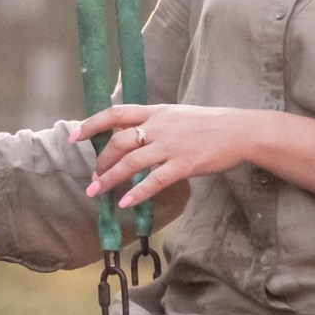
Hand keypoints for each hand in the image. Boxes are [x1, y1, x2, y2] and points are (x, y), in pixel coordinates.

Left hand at [75, 103, 258, 210]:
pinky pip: (155, 180)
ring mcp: (171, 145)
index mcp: (156, 111)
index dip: (91, 124)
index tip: (73, 137)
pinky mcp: (185, 164)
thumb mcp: (175, 115)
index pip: (116, 113)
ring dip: (110, 178)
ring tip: (96, 192)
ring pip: (132, 162)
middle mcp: (159, 126)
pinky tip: (125, 203)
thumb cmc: (208, 124)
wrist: (240, 130)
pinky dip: (137, 192)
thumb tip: (125, 134)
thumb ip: (151, 123)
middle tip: (93, 178)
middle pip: (119, 141)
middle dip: (101, 161)